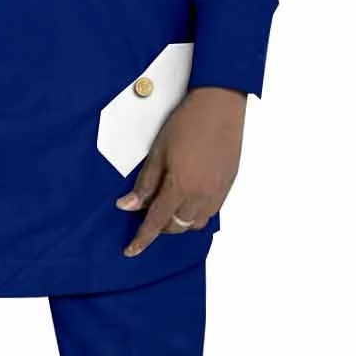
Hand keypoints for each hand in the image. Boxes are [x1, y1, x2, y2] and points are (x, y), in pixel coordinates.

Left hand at [116, 86, 246, 255]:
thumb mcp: (158, 152)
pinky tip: (187, 200)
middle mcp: (201, 195)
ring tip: (168, 207)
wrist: (220, 105)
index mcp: (181, 187)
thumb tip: (128, 206)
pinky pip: (210, 213)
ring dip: (179, 222)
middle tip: (147, 214)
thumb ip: (144, 183)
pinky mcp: (227, 186)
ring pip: (195, 224)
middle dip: (160, 227)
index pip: (156, 223)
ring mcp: (217, 193)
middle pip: (176, 227)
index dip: (142, 239)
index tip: (131, 250)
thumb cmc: (187, 122)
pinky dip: (195, 214)